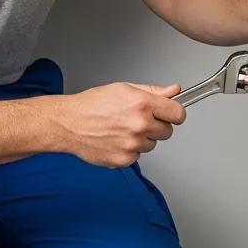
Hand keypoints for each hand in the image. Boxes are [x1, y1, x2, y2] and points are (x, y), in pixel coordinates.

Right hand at [51, 82, 185, 167]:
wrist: (69, 123)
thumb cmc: (92, 104)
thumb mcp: (124, 88)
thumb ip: (153, 91)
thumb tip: (174, 91)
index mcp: (142, 104)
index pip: (178, 114)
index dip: (174, 113)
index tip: (170, 114)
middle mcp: (140, 125)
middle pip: (167, 131)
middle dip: (157, 126)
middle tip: (138, 120)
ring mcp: (133, 144)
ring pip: (152, 144)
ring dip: (142, 138)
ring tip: (122, 128)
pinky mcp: (124, 160)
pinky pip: (138, 155)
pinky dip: (130, 150)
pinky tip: (115, 139)